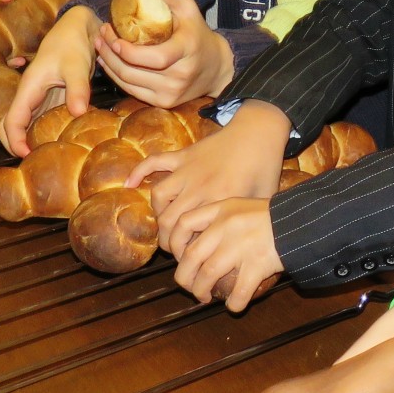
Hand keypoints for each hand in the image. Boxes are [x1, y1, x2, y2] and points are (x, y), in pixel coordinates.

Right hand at [0, 7, 94, 156]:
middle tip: (33, 163)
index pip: (11, 121)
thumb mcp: (77, 65)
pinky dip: (39, 134)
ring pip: (21, 125)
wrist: (77, 29)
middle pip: (8, 127)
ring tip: (43, 158)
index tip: (26, 156)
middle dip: (13, 145)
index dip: (14, 141)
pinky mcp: (49, 99)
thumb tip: (78, 112)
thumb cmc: (72, 43)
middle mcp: (28, 96)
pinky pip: (37, 121)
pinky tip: (56, 144)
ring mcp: (37, 98)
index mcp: (28, 88)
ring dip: (25, 141)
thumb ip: (78, 88)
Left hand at [93, 0, 233, 108]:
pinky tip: (108, 63)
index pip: (156, 58)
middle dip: (111, 53)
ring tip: (100, 46)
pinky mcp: (164, 102)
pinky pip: (132, 91)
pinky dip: (116, 77)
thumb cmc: (198, 34)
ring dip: (109, 64)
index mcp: (187, 51)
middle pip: (134, 70)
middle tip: (101, 35)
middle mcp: (179, 76)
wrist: (216, 68)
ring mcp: (171, 93)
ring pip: (128, 82)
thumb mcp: (189, 9)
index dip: (130, 51)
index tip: (114, 37)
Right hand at [138, 104, 288, 256]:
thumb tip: (241, 248)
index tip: (189, 260)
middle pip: (168, 222)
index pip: (191, 235)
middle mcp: (199, 188)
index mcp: (220, 202)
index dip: (185, 253)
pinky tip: (129, 184)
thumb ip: (247, 222)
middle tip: (173, 249)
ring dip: (157, 214)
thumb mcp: (261, 200)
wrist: (259, 132)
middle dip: (166, 241)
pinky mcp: (183, 155)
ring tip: (164, 226)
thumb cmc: (265, 168)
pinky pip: (154, 162)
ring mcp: (188, 170)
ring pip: (158, 197)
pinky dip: (138, 172)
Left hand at [169, 196, 281, 311]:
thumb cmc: (275, 215)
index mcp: (221, 209)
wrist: (302, 221)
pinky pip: (239, 291)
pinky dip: (234, 303)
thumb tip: (199, 241)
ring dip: (201, 291)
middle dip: (185, 277)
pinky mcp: (257, 264)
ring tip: (204, 297)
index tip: (178, 256)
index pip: (183, 223)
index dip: (174, 243)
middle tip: (190, 286)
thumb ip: (222, 217)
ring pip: (208, 274)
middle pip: (191, 255)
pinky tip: (234, 305)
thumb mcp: (244, 204)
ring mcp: (241, 246)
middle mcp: (226, 227)